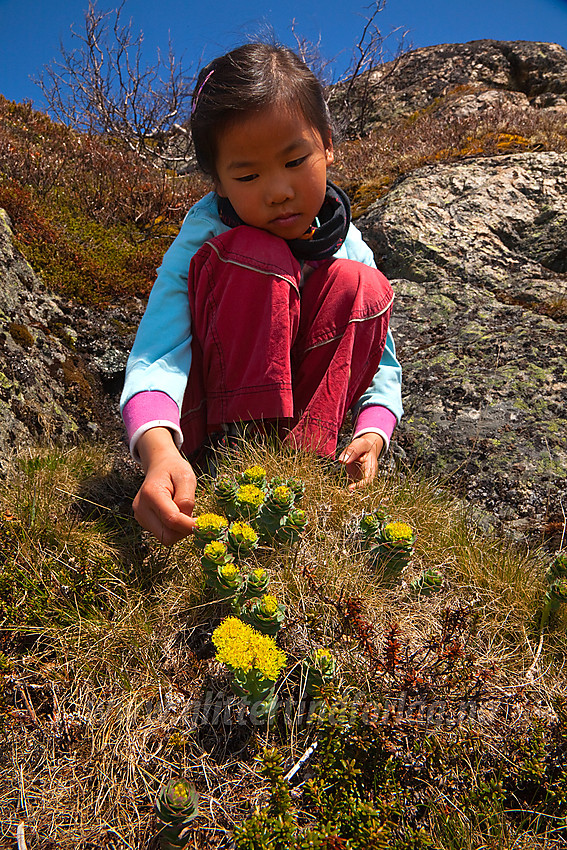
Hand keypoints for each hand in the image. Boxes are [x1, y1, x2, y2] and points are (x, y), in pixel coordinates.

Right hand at [133, 428, 196, 544]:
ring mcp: (140, 516)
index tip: (202, 524)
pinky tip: (175, 513)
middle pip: (167, 535)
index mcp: (151, 494)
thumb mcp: (186, 477)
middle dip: (184, 530)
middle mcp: (141, 508)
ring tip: (182, 510)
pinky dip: (173, 528)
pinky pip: (163, 533)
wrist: (160, 466)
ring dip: (179, 529)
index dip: (189, 525)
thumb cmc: (174, 470)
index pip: (171, 520)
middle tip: (194, 517)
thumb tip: (188, 521)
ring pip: (165, 537)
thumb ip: (187, 499)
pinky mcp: (144, 522)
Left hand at [338, 432, 384, 490]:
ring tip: (340, 493)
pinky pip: (351, 486)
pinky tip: (339, 491)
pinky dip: (345, 489)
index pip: (369, 480)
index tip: (350, 488)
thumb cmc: (364, 445)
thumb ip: (352, 450)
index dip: (360, 486)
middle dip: (354, 492)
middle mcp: (367, 475)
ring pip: (356, 489)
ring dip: (349, 492)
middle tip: (343, 493)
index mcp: (371, 467)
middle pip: (363, 488)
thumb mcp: (360, 444)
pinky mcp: (354, 478)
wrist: (365, 447)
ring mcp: (361, 478)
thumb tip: (342, 460)